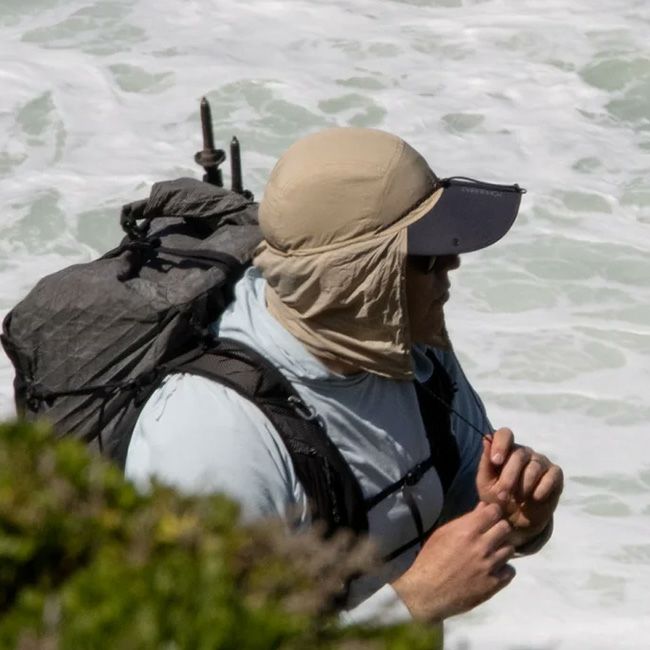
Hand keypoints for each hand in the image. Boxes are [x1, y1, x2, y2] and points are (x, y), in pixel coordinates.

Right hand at [391, 501, 515, 621]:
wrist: (428, 591)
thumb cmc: (430, 558)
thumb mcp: (442, 534)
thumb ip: (464, 520)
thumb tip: (482, 508)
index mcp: (468, 530)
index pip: (494, 511)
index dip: (493, 512)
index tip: (489, 516)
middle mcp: (482, 546)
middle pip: (505, 528)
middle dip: (499, 528)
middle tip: (491, 535)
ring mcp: (490, 566)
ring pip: (510, 549)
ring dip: (501, 549)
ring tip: (491, 554)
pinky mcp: (494, 584)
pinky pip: (510, 570)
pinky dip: (503, 569)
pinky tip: (493, 570)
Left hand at [476, 428, 563, 545]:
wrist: (516, 519)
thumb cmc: (497, 497)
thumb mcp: (485, 483)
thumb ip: (485, 462)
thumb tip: (486, 439)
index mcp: (505, 450)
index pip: (505, 434)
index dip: (500, 445)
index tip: (495, 461)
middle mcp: (524, 452)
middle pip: (519, 454)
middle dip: (509, 477)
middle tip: (503, 495)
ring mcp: (540, 461)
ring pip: (534, 467)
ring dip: (524, 486)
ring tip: (518, 499)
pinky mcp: (555, 474)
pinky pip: (551, 476)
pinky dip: (542, 489)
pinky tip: (535, 498)